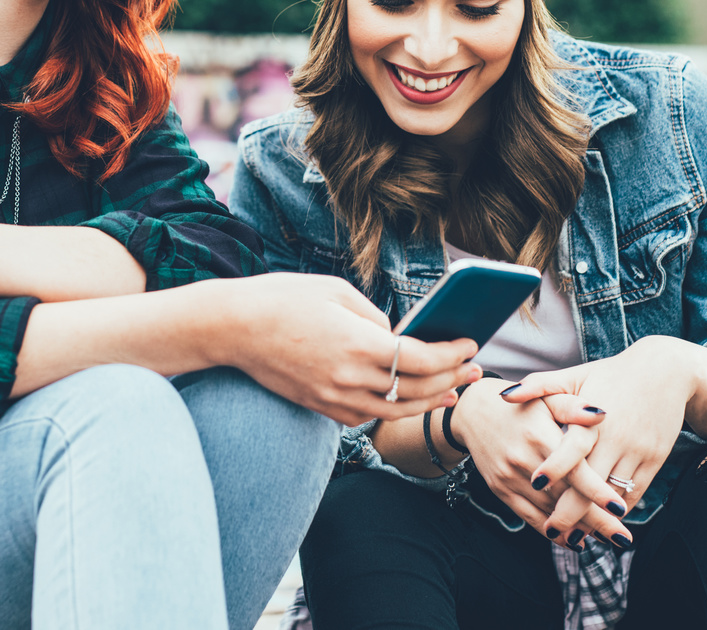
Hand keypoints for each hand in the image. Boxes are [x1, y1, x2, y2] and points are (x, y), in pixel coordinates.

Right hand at [217, 274, 479, 426]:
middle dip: (451, 379)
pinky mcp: (320, 406)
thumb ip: (375, 317)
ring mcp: (334, 398)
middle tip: (473, 370)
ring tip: (452, 392)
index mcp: (358, 345)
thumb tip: (398, 336)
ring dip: (429, 402)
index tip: (470, 345)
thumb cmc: (283, 299)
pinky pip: (367, 415)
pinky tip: (407, 400)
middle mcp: (350, 379)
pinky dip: (394, 409)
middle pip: (416, 389)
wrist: (233, 327)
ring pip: (395, 411)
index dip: (452, 355)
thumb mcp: (338, 291)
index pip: (422, 359)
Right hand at [449, 379, 625, 545]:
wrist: (473, 412)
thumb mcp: (546, 396)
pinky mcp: (500, 489)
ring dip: (577, 528)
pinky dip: (551, 531)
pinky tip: (572, 540)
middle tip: (622, 537)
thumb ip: (574, 407)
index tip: (621, 508)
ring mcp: (509, 477)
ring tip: (605, 538)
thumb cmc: (520, 404)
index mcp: (539, 435)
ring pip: (548, 510)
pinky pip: (528, 517)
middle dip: (596, 520)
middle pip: (565, 497)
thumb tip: (602, 415)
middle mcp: (523, 460)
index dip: (597, 491)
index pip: (573, 470)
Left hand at [503, 337, 700, 544]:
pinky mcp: (655, 460)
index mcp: (593, 418)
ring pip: (614, 495)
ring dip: (594, 519)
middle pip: (591, 484)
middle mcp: (617, 438)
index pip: (572, 449)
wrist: (665, 371)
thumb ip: (539, 386)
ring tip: (572, 535)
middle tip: (551, 530)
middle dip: (571, 511)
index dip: (554, 468)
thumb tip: (504, 395)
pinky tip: (600, 522)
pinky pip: (635, 493)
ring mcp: (638, 451)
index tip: (535, 485)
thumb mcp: (576, 375)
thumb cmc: (612, 374)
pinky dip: (617, 511)